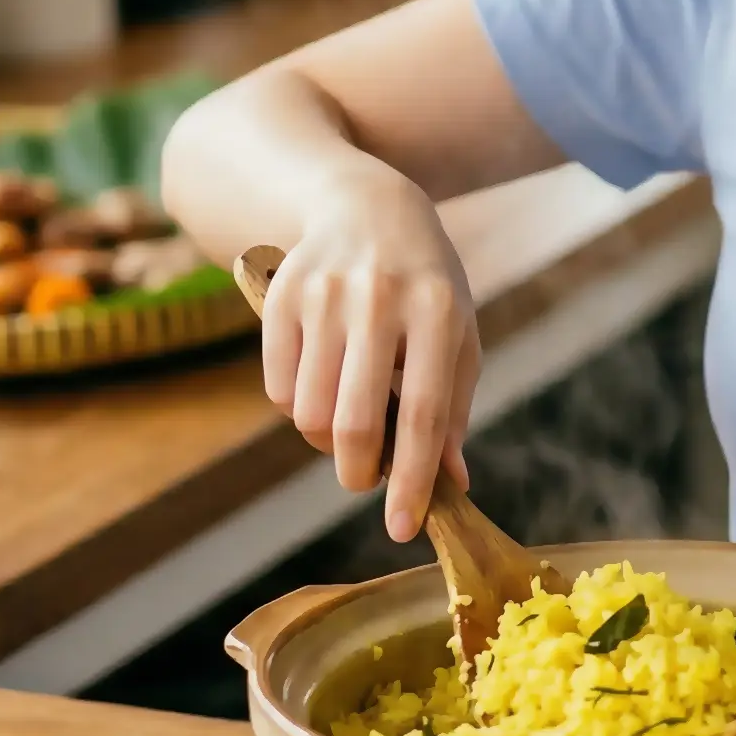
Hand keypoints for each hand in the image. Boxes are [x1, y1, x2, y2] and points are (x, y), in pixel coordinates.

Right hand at [261, 168, 480, 541]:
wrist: (366, 206)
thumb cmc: (425, 285)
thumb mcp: (458, 334)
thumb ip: (454, 409)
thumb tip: (451, 484)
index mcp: (437, 312)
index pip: (424, 414)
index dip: (413, 480)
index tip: (403, 528)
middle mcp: (380, 299)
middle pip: (356, 422)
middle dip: (358, 472)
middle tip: (363, 479)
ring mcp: (325, 294)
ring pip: (309, 412)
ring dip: (325, 440)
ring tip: (346, 421)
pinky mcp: (281, 296)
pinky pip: (277, 388)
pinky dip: (295, 408)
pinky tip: (319, 386)